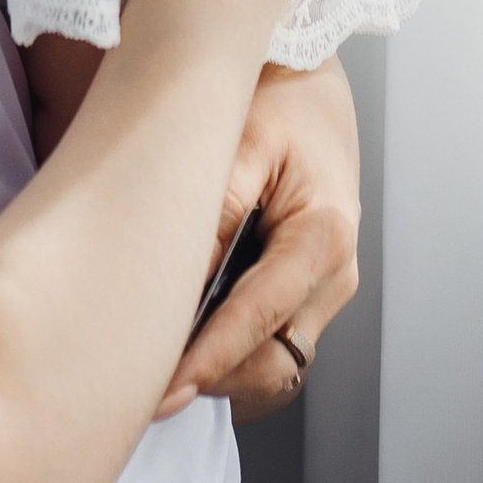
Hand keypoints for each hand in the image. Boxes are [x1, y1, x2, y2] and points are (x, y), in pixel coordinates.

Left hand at [157, 56, 363, 420]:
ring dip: (223, 375)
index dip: (211, 358)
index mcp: (325, 234)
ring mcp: (328, 291)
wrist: (310, 91)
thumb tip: (177, 282)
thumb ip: (214, 210)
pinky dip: (233, 358)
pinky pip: (273, 347)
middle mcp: (337, 273)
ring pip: (276, 365)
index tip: (164, 387)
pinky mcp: (310, 295)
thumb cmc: (277, 104)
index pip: (261, 315)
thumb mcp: (242, 140)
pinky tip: (187, 348)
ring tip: (160, 373)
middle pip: (274, 360)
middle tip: (145, 392)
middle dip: (214, 379)